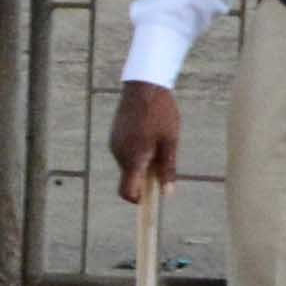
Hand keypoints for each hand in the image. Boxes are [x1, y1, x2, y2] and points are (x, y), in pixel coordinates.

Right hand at [110, 80, 180, 204]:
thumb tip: (167, 194)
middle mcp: (119, 154)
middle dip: (145, 177)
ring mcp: (115, 143)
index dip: (137, 200)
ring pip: (127, 163)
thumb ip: (167, 169)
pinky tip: (148, 133)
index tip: (150, 198)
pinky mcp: (114, 134)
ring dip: (141, 162)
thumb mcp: (170, 142)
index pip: (127, 192)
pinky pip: (124, 150)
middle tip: (163, 160)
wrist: (144, 84)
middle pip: (130, 178)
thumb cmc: (161, 113)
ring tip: (158, 141)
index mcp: (133, 159)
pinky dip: (135, 150)